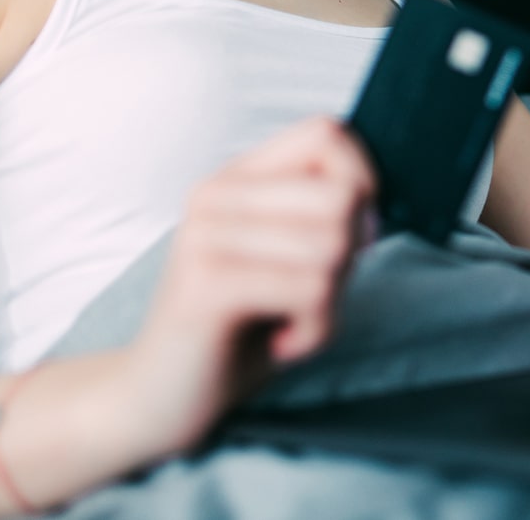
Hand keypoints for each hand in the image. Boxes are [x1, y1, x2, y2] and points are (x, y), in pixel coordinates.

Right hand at [118, 116, 375, 455]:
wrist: (157, 398)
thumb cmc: (239, 329)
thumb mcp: (292, 262)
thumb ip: (328, 221)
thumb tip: (372, 204)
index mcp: (238, 177)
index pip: (326, 131)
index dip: (363, 178)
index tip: (354, 231)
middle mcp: (216, 194)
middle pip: (343, 195)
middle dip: (350, 256)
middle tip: (310, 293)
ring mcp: (206, 235)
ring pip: (333, 246)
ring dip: (331, 302)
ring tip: (291, 319)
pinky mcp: (206, 283)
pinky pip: (311, 291)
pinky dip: (315, 329)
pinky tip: (282, 341)